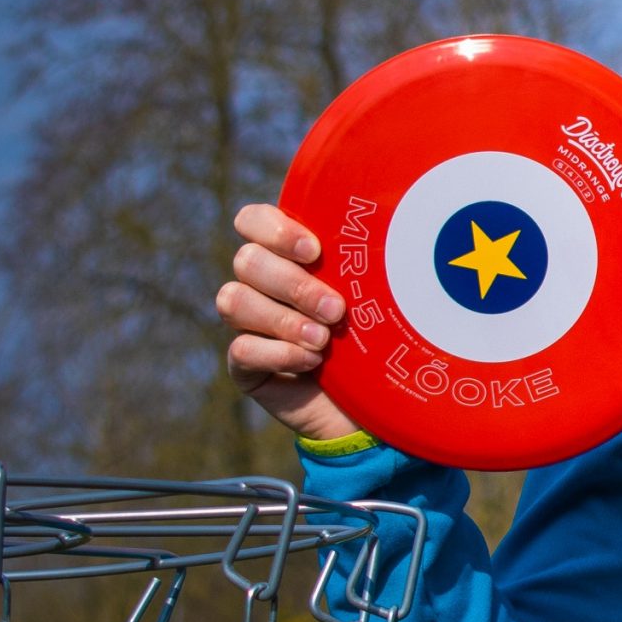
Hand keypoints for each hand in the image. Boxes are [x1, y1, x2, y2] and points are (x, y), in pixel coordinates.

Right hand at [217, 203, 364, 443]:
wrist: (376, 400)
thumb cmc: (381, 334)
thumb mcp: (376, 294)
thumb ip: (365, 261)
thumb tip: (387, 226)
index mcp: (287, 254)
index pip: (252, 221)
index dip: (274, 230)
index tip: (315, 251)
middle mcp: (261, 284)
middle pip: (247, 261)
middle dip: (294, 284)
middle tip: (336, 309)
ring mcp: (248, 324)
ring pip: (234, 301)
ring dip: (284, 320)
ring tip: (324, 339)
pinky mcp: (245, 365)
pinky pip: (241, 350)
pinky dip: (279, 354)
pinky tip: (311, 362)